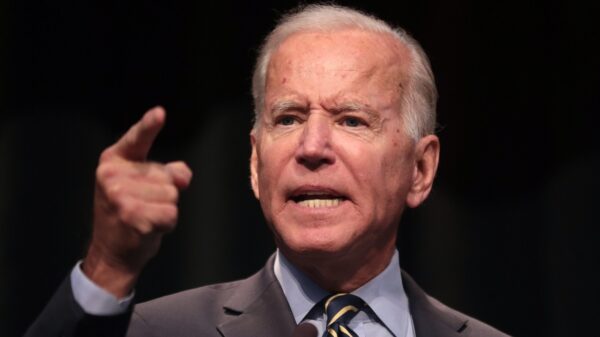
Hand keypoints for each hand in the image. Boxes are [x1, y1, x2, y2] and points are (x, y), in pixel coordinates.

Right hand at [82, 107, 191, 296]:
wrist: (111, 253)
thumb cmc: (129, 215)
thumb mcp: (141, 186)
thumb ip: (165, 172)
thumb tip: (182, 176)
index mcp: (113, 162)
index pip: (136, 139)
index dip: (149, 125)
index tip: (160, 113)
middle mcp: (113, 176)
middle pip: (168, 176)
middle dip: (164, 194)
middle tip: (143, 207)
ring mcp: (121, 196)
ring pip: (172, 195)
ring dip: (166, 210)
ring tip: (145, 217)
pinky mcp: (133, 216)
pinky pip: (171, 214)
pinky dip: (167, 224)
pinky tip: (148, 228)